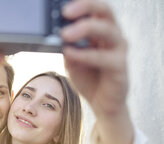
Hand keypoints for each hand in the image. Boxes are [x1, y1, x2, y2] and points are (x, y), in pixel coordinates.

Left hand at [61, 0, 128, 117]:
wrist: (101, 103)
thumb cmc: (88, 78)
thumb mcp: (71, 59)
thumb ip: (66, 46)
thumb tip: (54, 34)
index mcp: (102, 31)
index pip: (95, 9)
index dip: (82, 4)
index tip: (64, 7)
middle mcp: (113, 36)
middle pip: (105, 12)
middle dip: (86, 8)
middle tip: (66, 12)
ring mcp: (119, 50)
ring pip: (108, 31)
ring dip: (85, 29)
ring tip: (65, 34)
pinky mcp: (120, 67)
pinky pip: (104, 57)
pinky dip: (85, 54)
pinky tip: (70, 53)